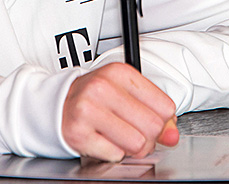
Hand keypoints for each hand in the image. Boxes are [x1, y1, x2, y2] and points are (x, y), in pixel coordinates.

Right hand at [61, 62, 179, 160]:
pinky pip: (115, 155)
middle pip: (153, 127)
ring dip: (130, 147)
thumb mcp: (126, 94)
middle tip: (133, 131)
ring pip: (137, 144)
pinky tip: (102, 140)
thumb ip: (155, 112)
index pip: (165, 107)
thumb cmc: (95, 99)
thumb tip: (172, 136)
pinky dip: (112, 153)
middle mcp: (102, 87)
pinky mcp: (78, 132)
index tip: (148, 120)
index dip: (162, 121)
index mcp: (119, 73)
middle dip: (148, 137)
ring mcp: (88, 109)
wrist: (56, 104)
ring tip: (117, 136)